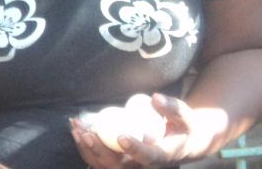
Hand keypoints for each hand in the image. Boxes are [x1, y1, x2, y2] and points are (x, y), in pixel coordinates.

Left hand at [71, 94, 216, 168]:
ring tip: (76, 128)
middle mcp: (144, 166)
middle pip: (119, 166)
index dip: (135, 149)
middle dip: (100, 150)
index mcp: (161, 155)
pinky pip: (100, 160)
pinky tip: (77, 131)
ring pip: (105, 165)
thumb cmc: (184, 126)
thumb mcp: (185, 115)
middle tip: (87, 132)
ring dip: (88, 149)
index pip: (147, 157)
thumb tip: (154, 98)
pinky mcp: (121, 161)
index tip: (122, 137)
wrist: (183, 142)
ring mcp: (131, 165)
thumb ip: (172, 107)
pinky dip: (86, 148)